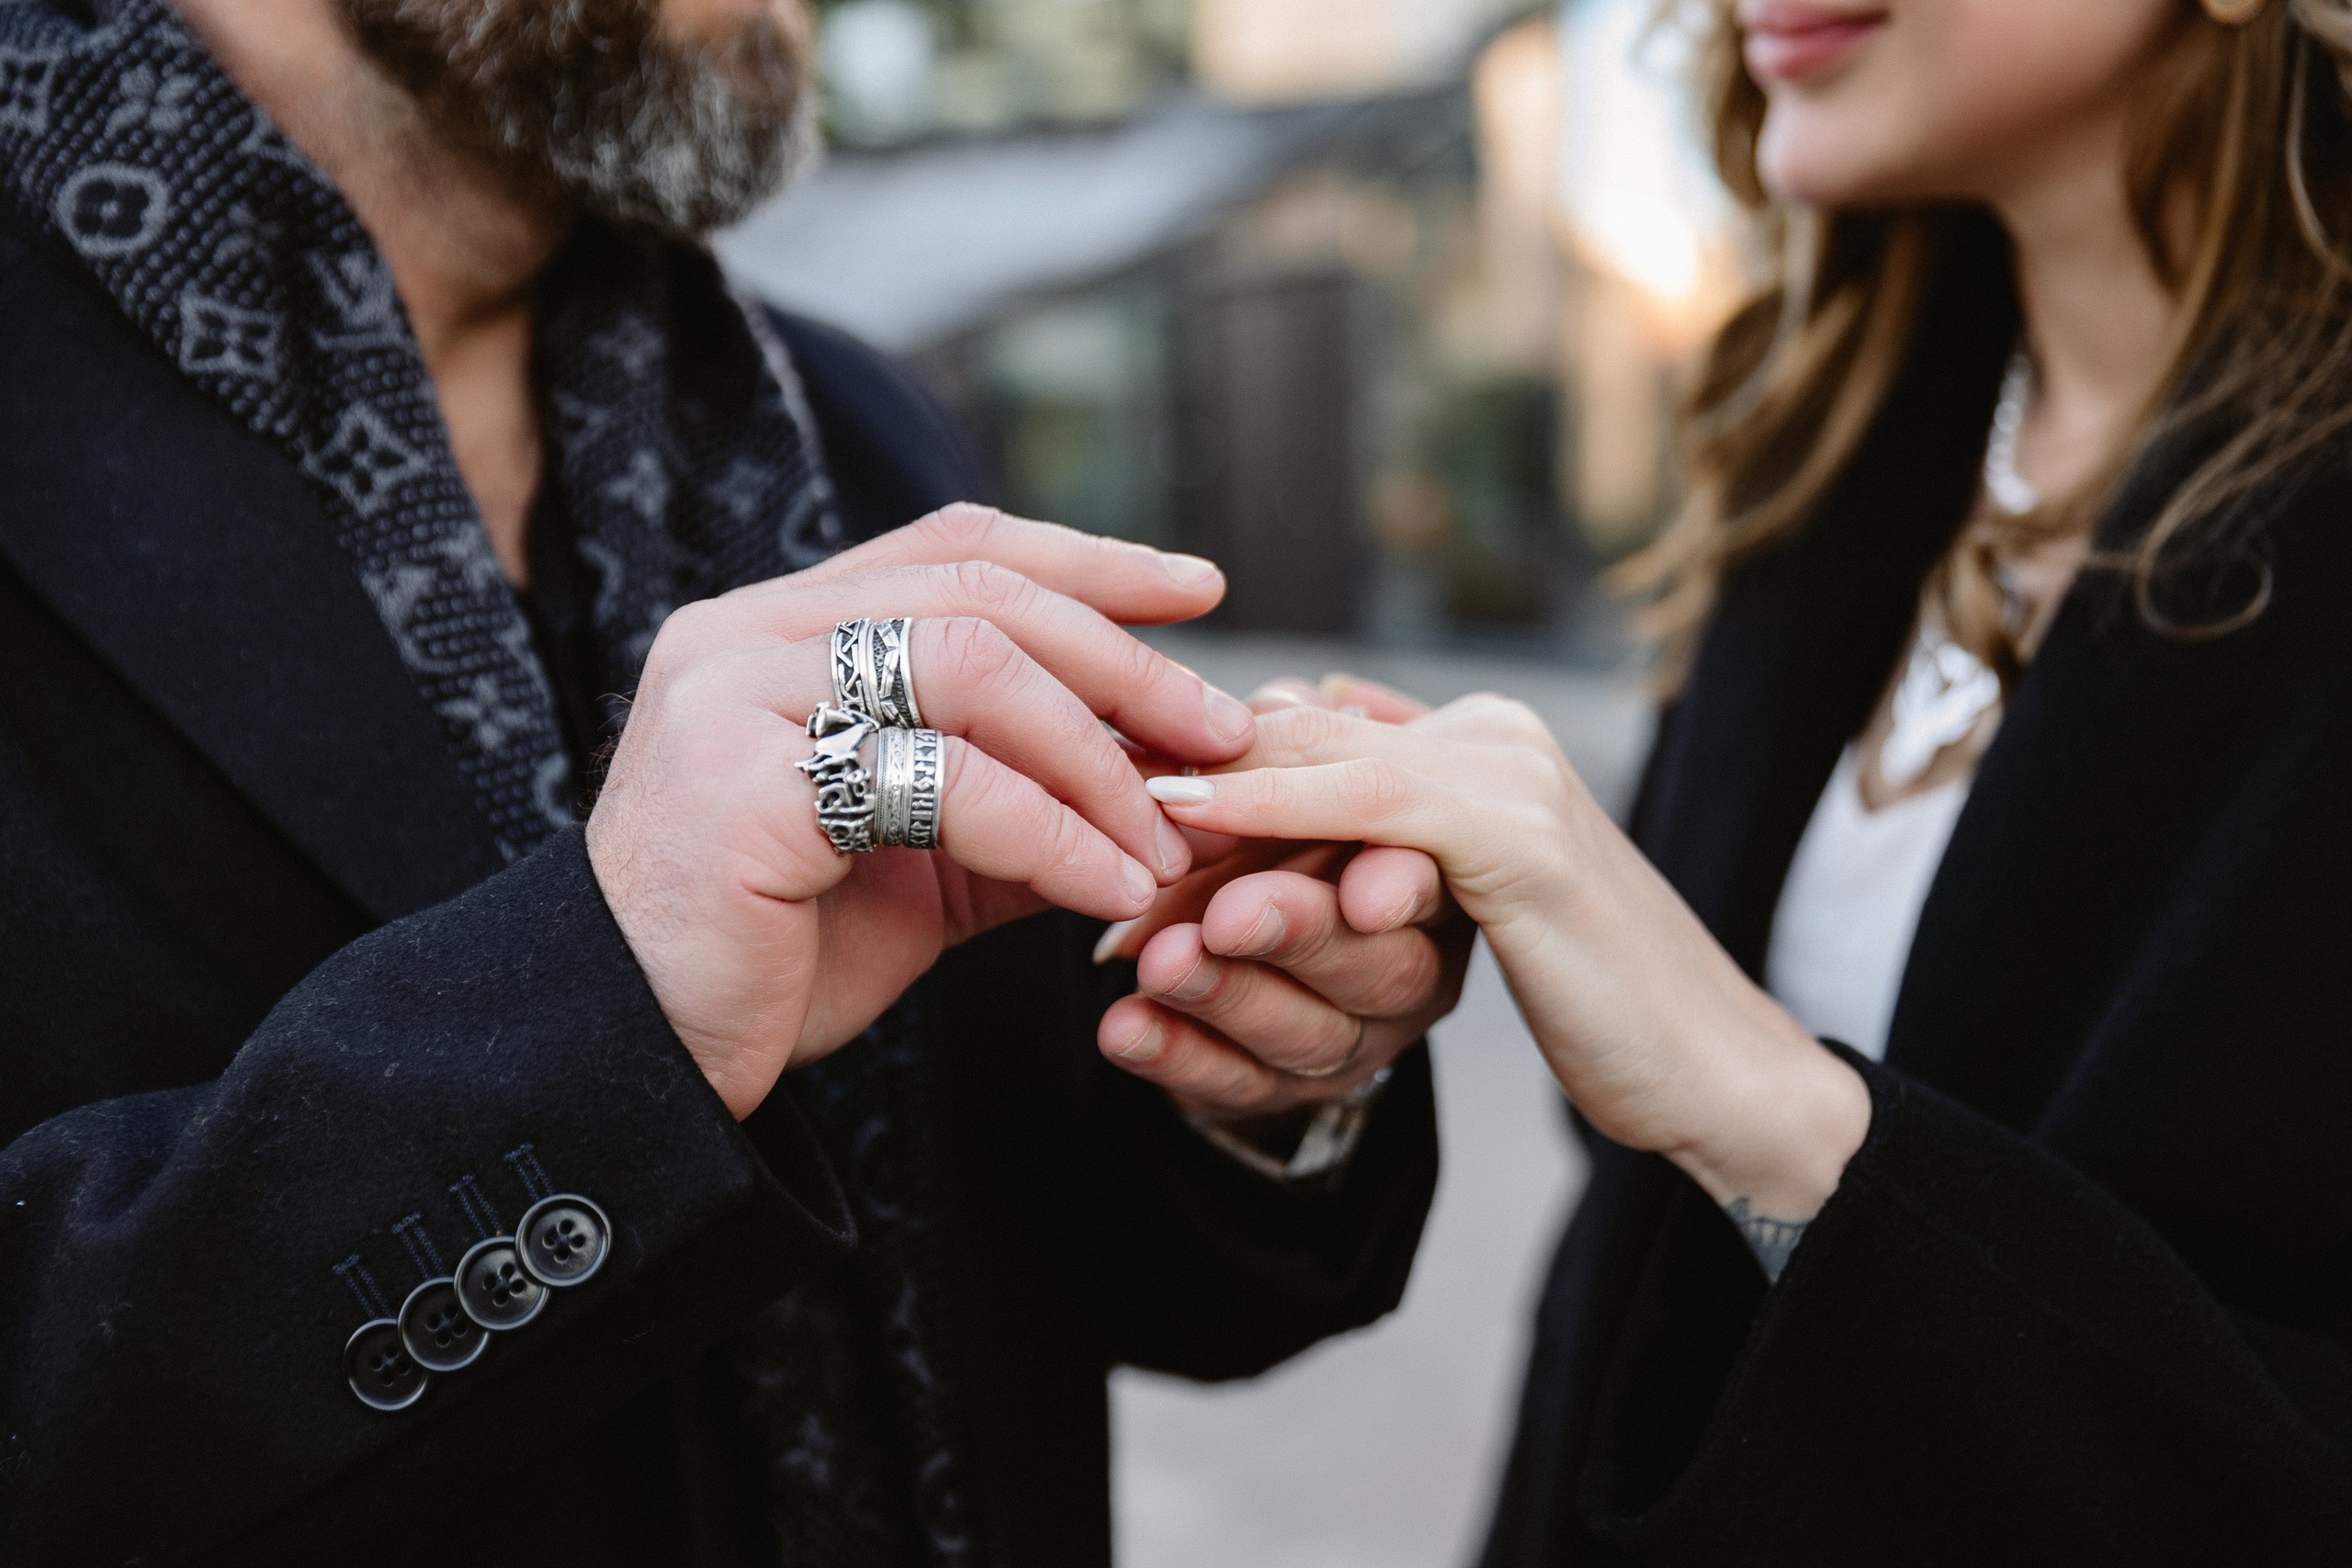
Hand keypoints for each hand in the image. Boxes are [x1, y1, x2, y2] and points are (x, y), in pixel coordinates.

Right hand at [588, 507, 1260, 1118]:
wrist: (643, 1057)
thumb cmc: (777, 953)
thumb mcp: (925, 861)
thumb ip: (1025, 803)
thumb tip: (1171, 784)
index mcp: (782, 629)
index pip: (956, 549)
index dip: (1088, 560)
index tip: (1199, 590)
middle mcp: (745, 635)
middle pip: (979, 595)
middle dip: (1123, 662)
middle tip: (1221, 734)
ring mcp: (733, 697)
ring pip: (969, 666)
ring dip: (1095, 757)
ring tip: (1165, 842)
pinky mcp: (739, 783)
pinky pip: (939, 780)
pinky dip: (1051, 832)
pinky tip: (1108, 889)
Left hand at [1141, 697, 1870, 1225]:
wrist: (1711, 1067)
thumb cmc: (1591, 998)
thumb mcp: (1462, 920)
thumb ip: (1385, 854)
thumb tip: (1275, 836)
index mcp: (1473, 745)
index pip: (1304, 739)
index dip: (1197, 782)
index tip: (1097, 825)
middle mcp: (1487, 735)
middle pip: (1292, 746)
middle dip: (1177, 805)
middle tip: (1078, 853)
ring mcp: (1507, 772)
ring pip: (1313, 771)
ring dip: (1204, 827)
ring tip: (1117, 879)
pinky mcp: (1519, 835)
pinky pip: (1363, 807)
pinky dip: (1267, 815)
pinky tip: (1184, 833)